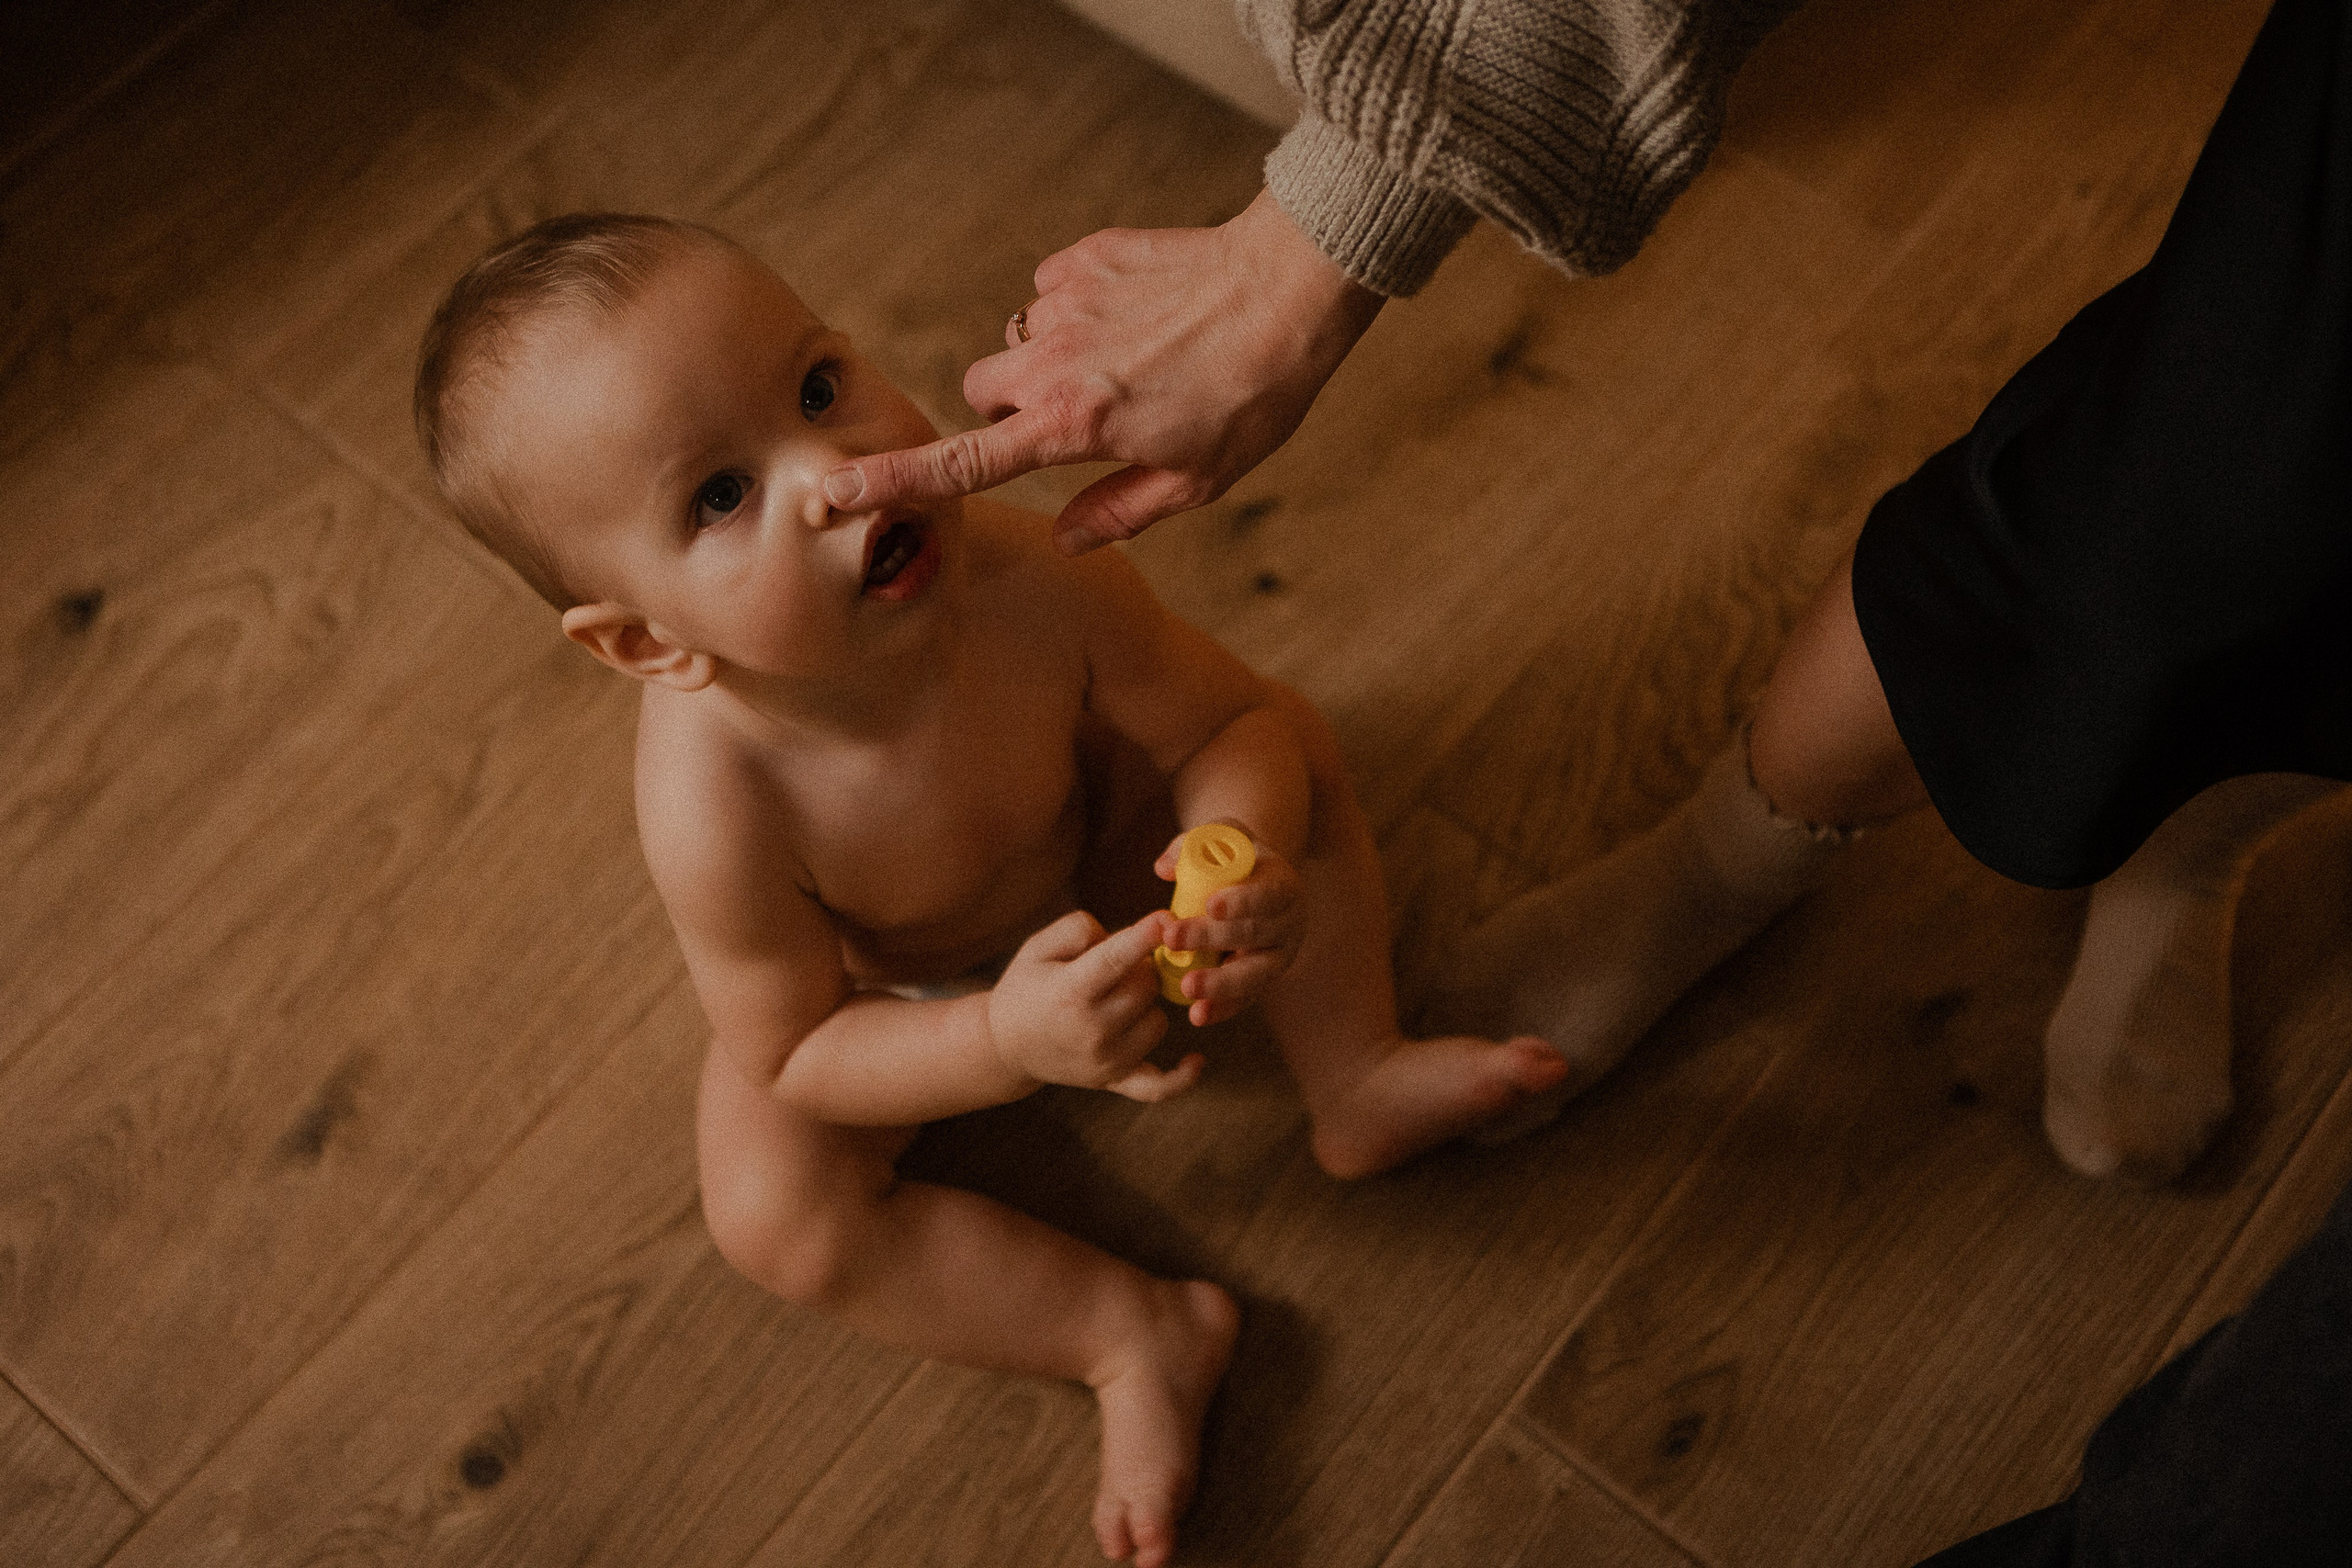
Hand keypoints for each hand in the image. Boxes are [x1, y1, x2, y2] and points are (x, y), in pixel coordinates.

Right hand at [821, 187, 1383, 553]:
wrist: (1291, 287)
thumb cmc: (1254, 395)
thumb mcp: (1198, 481)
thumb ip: (1119, 512)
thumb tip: (1064, 539)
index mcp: (1073, 426)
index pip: (966, 462)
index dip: (896, 482)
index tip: (835, 491)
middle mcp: (1054, 361)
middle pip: (981, 390)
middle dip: (1010, 408)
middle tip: (1079, 417)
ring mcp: (1066, 302)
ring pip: (1017, 342)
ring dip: (1050, 358)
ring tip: (1128, 359)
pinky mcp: (1084, 257)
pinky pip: (1050, 292)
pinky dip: (1078, 309)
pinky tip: (1138, 315)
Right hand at [985, 909, 1203, 1102]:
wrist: (1006, 1044)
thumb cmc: (1027, 986)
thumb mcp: (1037, 947)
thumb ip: (1077, 929)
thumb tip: (1126, 934)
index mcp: (1070, 991)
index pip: (1115, 960)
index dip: (1144, 937)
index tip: (1166, 918)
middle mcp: (1091, 1030)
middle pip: (1146, 986)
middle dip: (1141, 967)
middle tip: (1120, 966)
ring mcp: (1106, 1060)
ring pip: (1158, 1021)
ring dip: (1148, 1005)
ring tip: (1120, 999)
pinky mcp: (1115, 1080)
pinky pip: (1158, 1086)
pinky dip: (1181, 1077)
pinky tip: (1196, 1060)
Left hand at [1155, 827, 1305, 1027]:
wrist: (1255, 887)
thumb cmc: (1233, 860)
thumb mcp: (1219, 839)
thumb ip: (1192, 845)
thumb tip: (1165, 868)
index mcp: (1284, 885)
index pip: (1268, 894)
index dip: (1242, 901)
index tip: (1210, 905)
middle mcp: (1288, 924)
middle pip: (1254, 934)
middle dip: (1212, 938)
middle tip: (1172, 938)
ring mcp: (1278, 957)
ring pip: (1255, 974)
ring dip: (1221, 983)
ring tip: (1187, 986)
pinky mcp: (1263, 982)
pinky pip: (1245, 999)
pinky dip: (1222, 1009)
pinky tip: (1197, 1015)